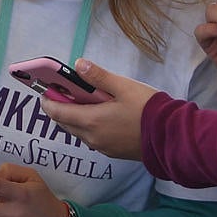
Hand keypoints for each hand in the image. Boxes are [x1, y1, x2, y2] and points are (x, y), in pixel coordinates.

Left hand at [40, 58, 157, 160]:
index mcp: (91, 120)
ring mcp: (102, 147)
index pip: (57, 112)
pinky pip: (91, 139)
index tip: (45, 91)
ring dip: (74, 118)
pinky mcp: (112, 152)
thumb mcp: (123, 86)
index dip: (47, 101)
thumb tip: (78, 64)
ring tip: (83, 103)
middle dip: (59, 109)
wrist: (171, 136)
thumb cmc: (147, 109)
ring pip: (78, 132)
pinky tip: (99, 116)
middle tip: (64, 93)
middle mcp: (92, 137)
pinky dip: (87, 127)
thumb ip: (98, 76)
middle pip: (65, 123)